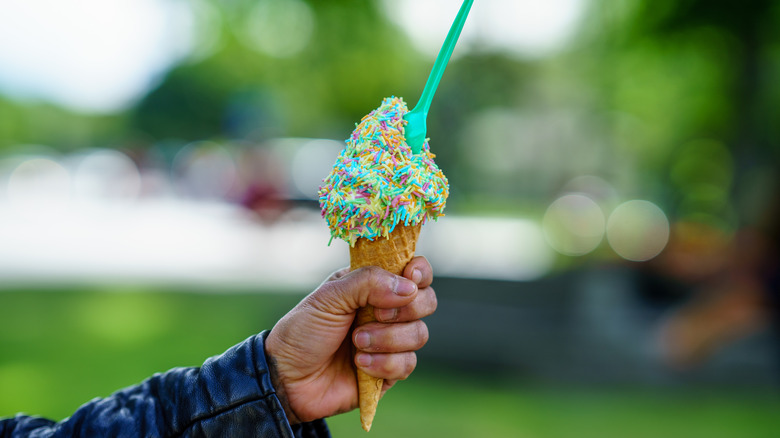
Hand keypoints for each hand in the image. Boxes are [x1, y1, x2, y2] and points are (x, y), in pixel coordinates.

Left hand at [265, 256, 435, 422]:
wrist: (287, 378)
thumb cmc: (302, 332)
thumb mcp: (329, 297)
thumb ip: (367, 283)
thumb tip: (408, 288)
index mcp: (372, 286)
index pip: (413, 272)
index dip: (418, 273)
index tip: (409, 277)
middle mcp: (386, 311)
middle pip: (426, 302)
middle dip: (405, 310)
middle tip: (376, 315)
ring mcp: (389, 342)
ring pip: (419, 334)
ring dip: (388, 339)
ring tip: (356, 343)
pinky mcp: (389, 371)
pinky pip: (407, 364)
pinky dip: (383, 363)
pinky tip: (359, 364)